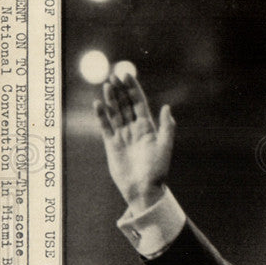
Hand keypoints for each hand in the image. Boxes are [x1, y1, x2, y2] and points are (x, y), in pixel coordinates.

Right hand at [93, 73, 175, 211]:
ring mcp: (122, 136)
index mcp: (148, 127)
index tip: (127, 75)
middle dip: (120, 90)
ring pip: (115, 113)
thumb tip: (167, 107)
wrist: (143, 189)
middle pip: (126, 105)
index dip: (133, 89)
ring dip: (110, 99)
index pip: (139, 103)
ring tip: (106, 86)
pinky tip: (98, 104)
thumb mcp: (164, 147)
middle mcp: (135, 129)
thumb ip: (166, 127)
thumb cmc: (157, 170)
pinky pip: (105, 127)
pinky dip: (101, 116)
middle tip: (113, 76)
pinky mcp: (112, 145)